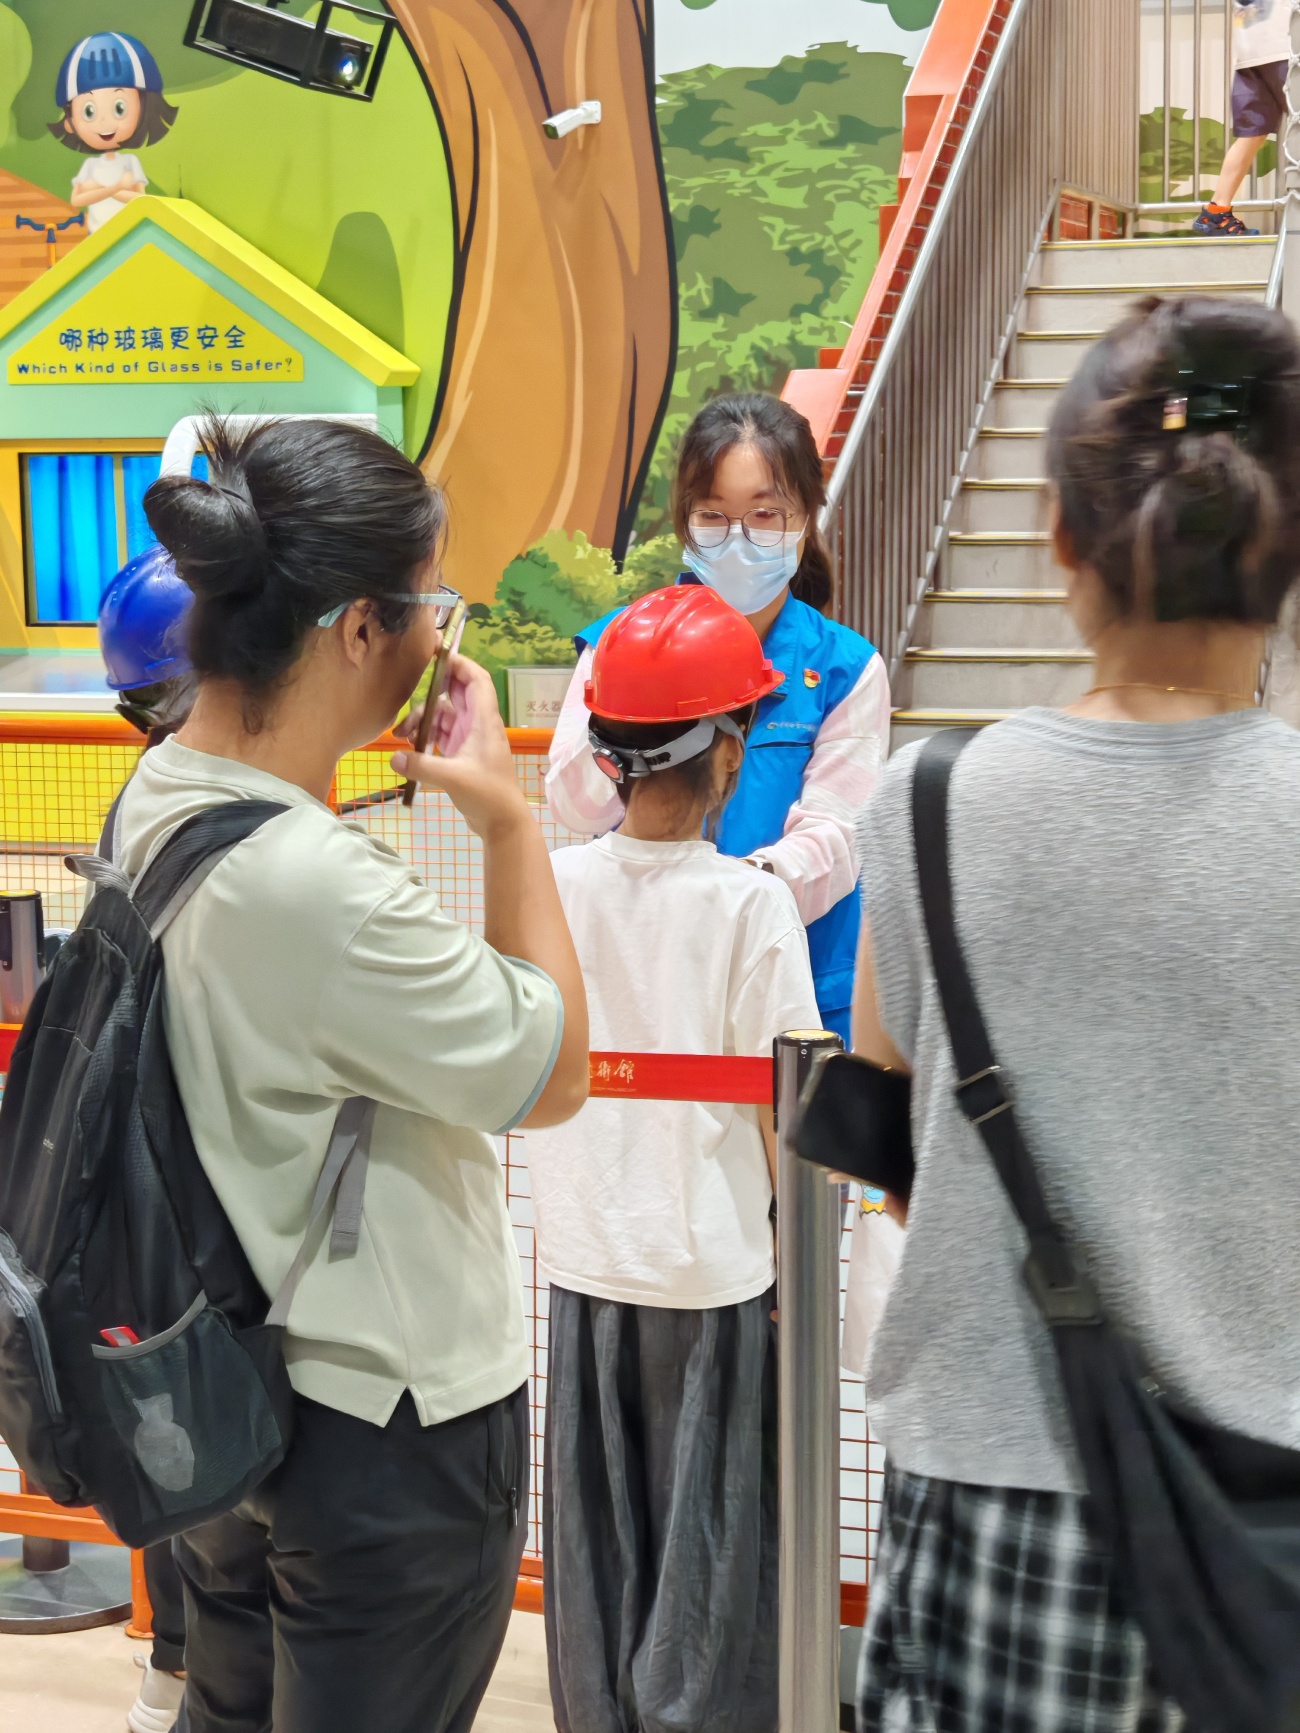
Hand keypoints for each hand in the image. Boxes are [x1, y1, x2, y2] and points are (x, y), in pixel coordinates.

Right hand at [391, 656, 529, 840]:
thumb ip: (422, 766)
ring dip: (422, 719)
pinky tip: (408, 747)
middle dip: (432, 689)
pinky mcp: (462, 754)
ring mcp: (469, 739)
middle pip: (456, 693)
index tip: (435, 655)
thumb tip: (394, 757)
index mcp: (483, 721)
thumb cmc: (488, 795)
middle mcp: (477, 725)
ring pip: (443, 715)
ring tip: (401, 735)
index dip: (459, 663)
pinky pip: (440, 734)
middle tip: (408, 691)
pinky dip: (425, 735)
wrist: (503, 822)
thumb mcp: (453, 778)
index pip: (476, 679)